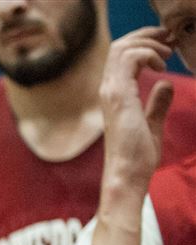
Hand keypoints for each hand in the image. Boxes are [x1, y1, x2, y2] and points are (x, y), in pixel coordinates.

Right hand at [100, 27, 174, 190]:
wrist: (127, 176)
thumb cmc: (136, 158)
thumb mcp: (152, 125)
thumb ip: (157, 104)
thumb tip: (164, 84)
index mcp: (114, 96)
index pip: (122, 57)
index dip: (145, 45)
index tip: (167, 48)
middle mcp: (108, 90)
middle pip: (120, 46)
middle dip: (147, 36)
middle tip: (169, 41)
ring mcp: (111, 92)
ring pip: (123, 48)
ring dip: (150, 44)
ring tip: (167, 55)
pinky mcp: (119, 96)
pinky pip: (130, 58)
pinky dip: (148, 54)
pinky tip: (161, 66)